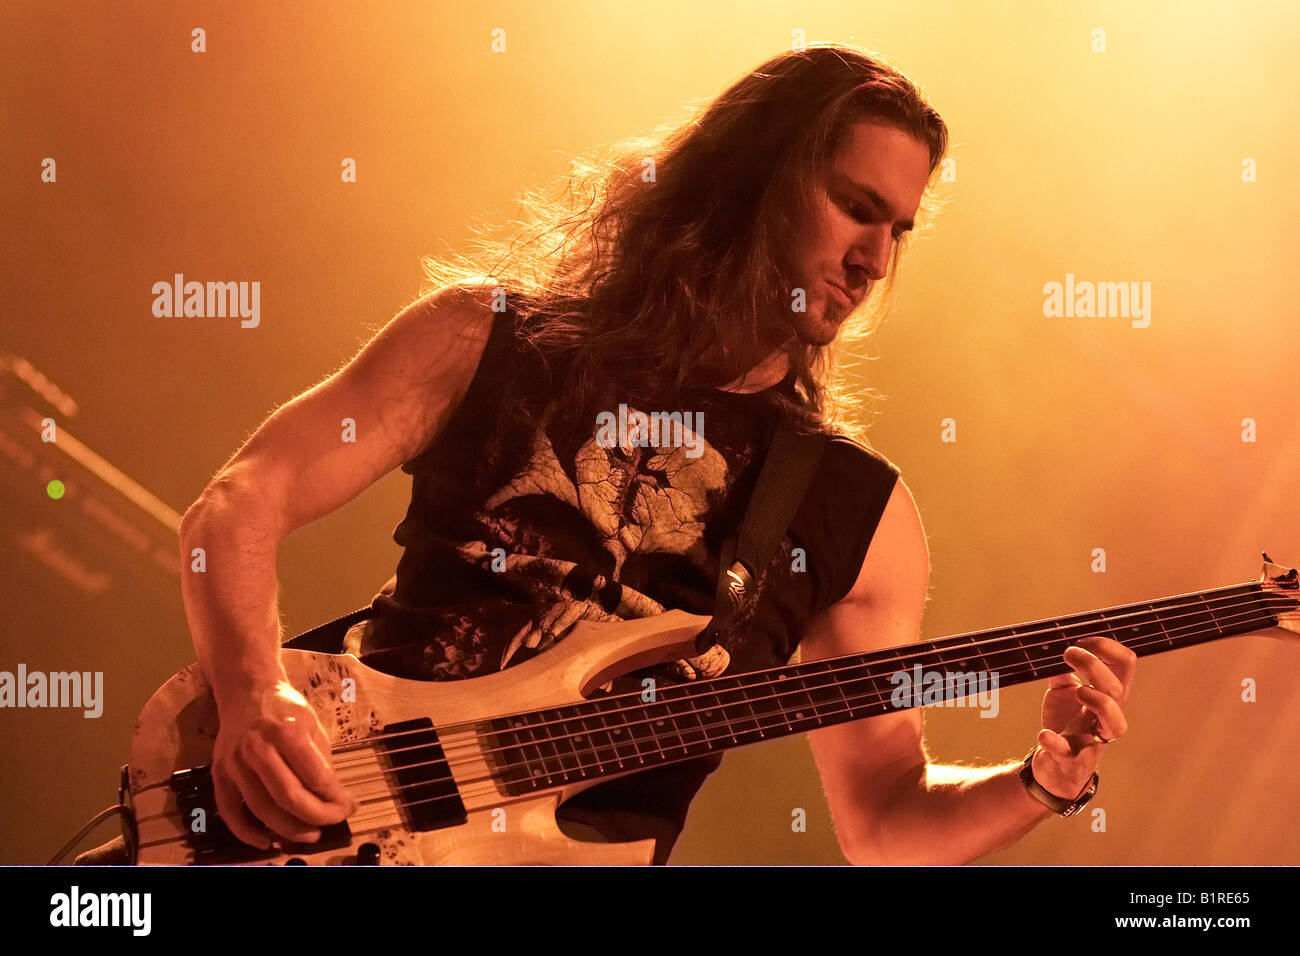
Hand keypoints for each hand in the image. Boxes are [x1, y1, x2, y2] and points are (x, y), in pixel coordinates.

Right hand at [210, 678, 355, 848]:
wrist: (246, 691)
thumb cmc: (285, 708)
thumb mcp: (313, 725)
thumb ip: (321, 761)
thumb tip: (334, 799)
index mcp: (286, 732)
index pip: (315, 778)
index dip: (334, 800)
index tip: (348, 809)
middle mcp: (257, 749)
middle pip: (288, 798)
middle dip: (315, 818)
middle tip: (330, 825)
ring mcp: (234, 763)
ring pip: (262, 809)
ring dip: (288, 829)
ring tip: (309, 835)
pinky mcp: (218, 774)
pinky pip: (230, 811)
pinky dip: (247, 832)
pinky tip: (267, 841)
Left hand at [1033, 636, 1136, 799]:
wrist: (1051, 766)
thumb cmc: (1063, 724)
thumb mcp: (1061, 692)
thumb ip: (1062, 670)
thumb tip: (1056, 644)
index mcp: (1105, 696)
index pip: (1124, 667)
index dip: (1108, 648)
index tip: (1082, 640)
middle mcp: (1105, 717)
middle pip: (1118, 691)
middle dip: (1095, 667)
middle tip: (1069, 653)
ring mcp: (1091, 740)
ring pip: (1116, 725)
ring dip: (1100, 702)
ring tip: (1079, 690)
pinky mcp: (1071, 760)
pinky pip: (1069, 753)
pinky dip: (1056, 743)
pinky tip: (1044, 735)